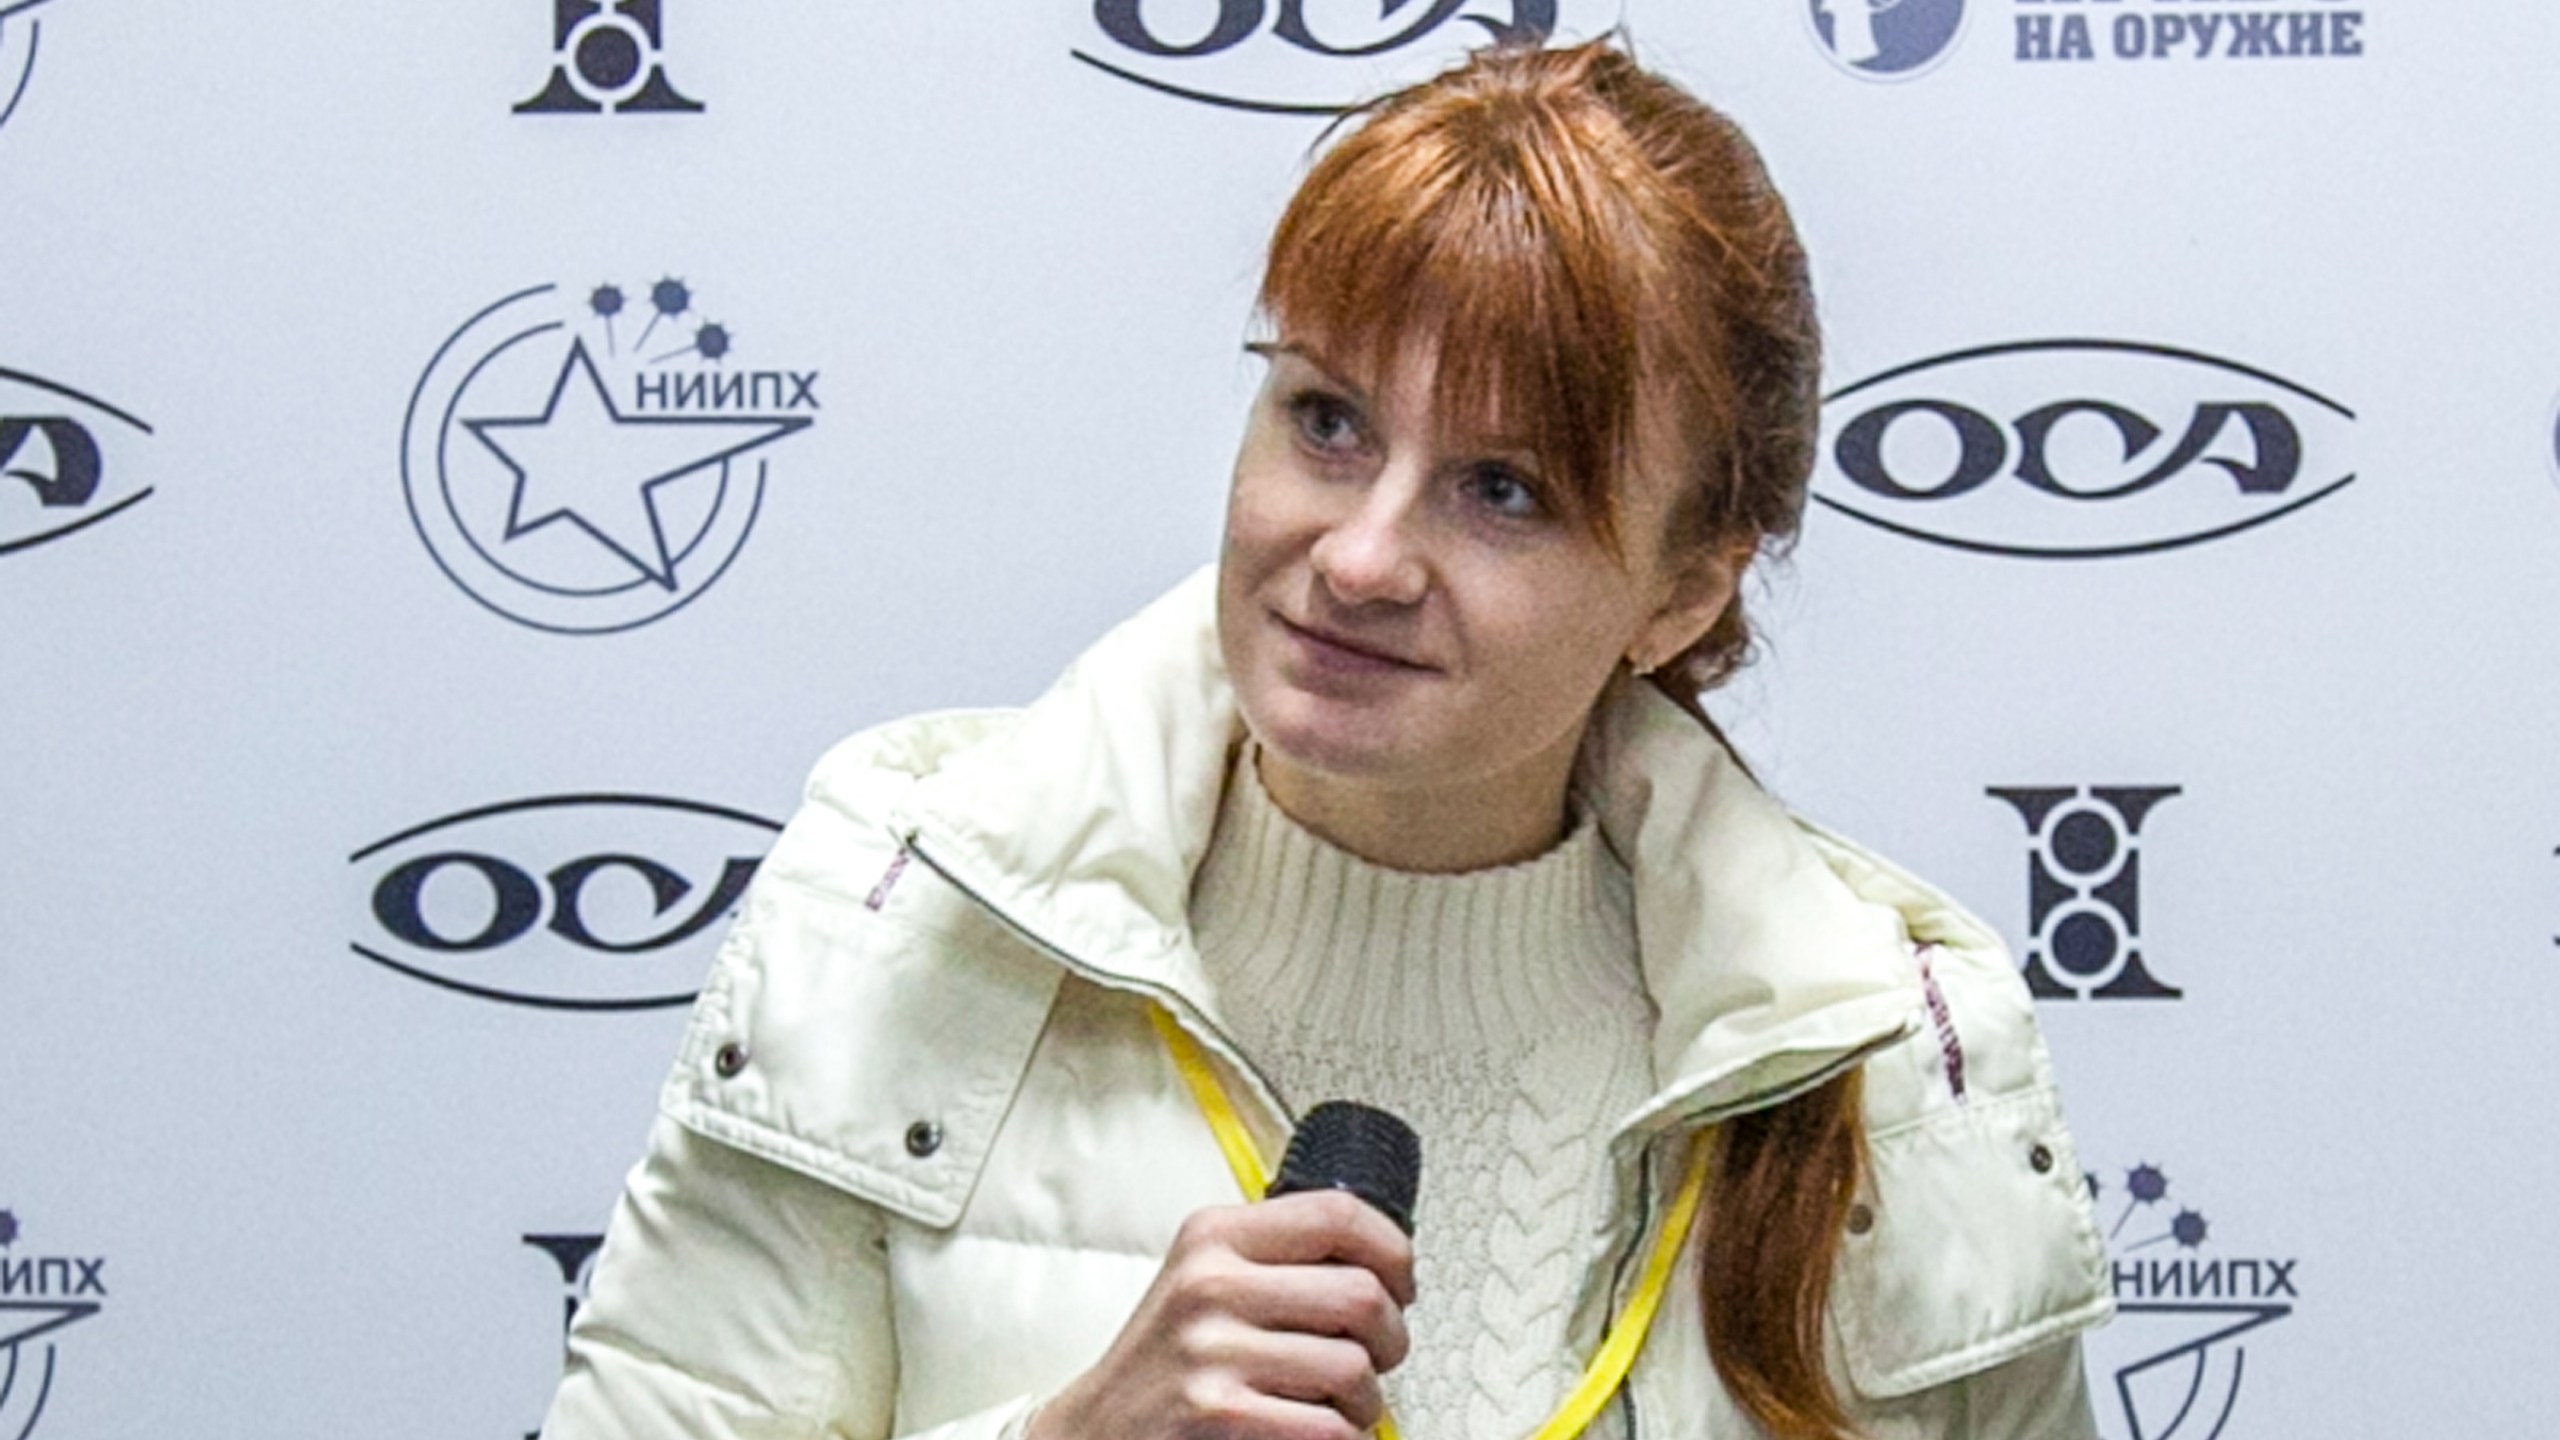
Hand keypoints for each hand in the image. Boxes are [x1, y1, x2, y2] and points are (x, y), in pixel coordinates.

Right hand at [1027, 1190, 1415, 1439]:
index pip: (1337, 1214)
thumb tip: (1378, 1258)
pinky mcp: (1217, 1414)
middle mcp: (1209, 1284)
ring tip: (1339, 1405)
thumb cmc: (1165, 1364)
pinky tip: (1319, 1435)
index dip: (1394, 1252)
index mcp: (1213, 1237)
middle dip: (1391, 1339)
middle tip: (1379, 1357)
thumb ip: (1272, 1257)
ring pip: (1354, 1368)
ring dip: (1366, 1401)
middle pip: (1362, 1294)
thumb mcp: (1203, 1282)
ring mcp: (1210, 1351)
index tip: (1401, 1283)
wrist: (1092, 1433)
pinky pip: (1328, 1429)